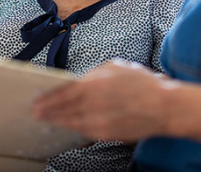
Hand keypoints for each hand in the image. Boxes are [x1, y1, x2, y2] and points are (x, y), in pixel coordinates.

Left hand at [32, 60, 174, 141]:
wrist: (165, 107)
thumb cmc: (142, 83)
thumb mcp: (114, 67)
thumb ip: (93, 73)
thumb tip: (78, 80)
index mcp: (95, 84)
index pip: (63, 92)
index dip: (48, 98)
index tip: (37, 100)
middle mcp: (94, 104)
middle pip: (63, 109)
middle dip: (47, 111)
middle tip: (35, 112)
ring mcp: (100, 121)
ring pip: (71, 122)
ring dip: (57, 121)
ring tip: (47, 119)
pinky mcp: (107, 134)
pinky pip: (84, 131)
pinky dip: (73, 128)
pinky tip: (67, 125)